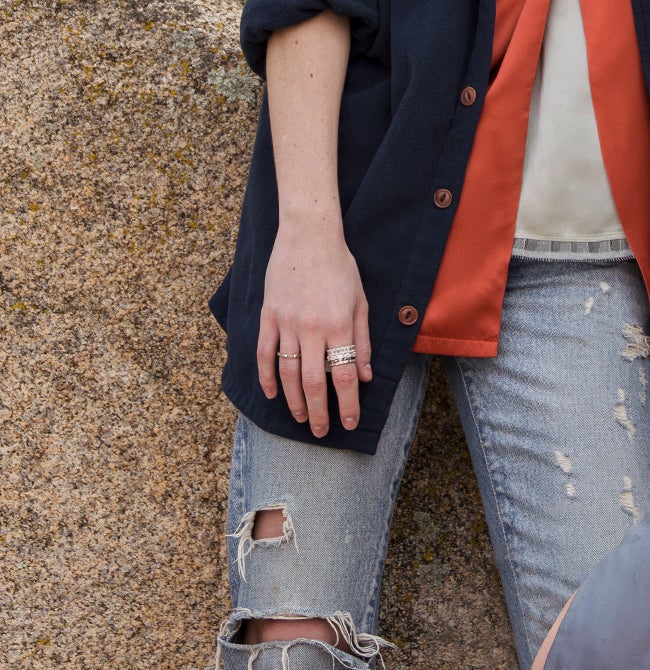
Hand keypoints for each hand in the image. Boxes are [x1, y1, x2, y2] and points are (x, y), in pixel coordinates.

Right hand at [256, 221, 371, 436]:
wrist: (309, 237)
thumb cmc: (341, 268)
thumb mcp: (361, 301)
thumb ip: (362, 340)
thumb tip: (365, 376)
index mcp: (340, 324)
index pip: (344, 376)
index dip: (346, 404)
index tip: (348, 423)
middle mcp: (312, 328)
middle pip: (313, 382)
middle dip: (319, 412)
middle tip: (323, 432)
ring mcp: (287, 323)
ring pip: (287, 374)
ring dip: (294, 401)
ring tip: (302, 418)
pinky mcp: (269, 317)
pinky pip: (265, 355)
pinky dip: (267, 378)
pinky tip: (272, 394)